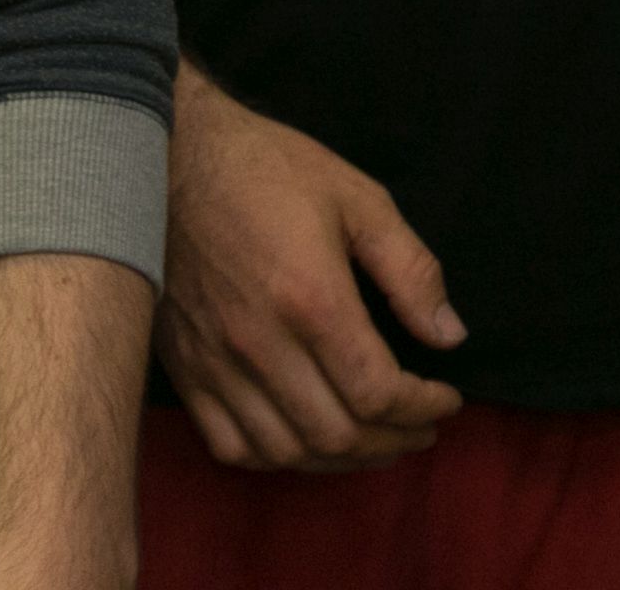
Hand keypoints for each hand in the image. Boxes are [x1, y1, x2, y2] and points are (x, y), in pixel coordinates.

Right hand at [154, 67, 465, 471]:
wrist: (170, 160)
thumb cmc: (271, 171)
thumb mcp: (361, 200)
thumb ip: (411, 271)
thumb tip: (449, 335)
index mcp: (311, 298)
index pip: (376, 391)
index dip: (423, 407)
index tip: (448, 401)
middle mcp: (260, 343)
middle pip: (336, 433)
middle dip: (393, 441)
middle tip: (422, 430)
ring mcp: (216, 363)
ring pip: (285, 450)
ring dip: (341, 460)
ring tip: (378, 442)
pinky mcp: (186, 370)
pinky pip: (231, 445)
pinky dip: (278, 458)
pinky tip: (308, 441)